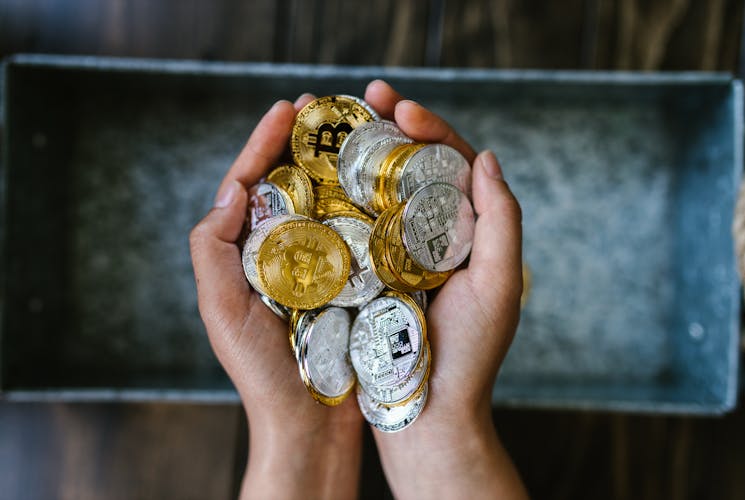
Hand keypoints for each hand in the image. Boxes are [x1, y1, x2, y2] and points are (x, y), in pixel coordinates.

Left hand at [189, 95, 362, 499]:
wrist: (310, 424)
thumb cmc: (262, 372)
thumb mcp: (222, 310)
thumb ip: (213, 251)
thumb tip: (232, 190)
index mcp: (246, 254)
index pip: (250, 185)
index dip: (264, 142)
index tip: (286, 108)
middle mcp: (281, 254)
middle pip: (291, 184)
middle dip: (303, 142)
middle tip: (323, 107)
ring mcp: (318, 267)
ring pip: (326, 204)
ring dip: (338, 165)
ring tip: (357, 130)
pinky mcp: (352, 283)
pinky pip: (358, 235)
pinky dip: (366, 205)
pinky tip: (384, 182)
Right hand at [364, 80, 528, 498]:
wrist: (428, 411)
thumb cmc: (468, 354)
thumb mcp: (497, 285)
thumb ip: (501, 220)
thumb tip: (487, 156)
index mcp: (468, 231)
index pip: (453, 165)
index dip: (430, 129)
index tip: (400, 107)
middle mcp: (433, 235)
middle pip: (413, 167)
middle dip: (392, 127)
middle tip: (366, 95)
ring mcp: (398, 253)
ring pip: (381, 191)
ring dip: (364, 153)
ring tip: (340, 122)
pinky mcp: (369, 273)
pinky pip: (355, 227)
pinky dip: (341, 197)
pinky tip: (320, 176)